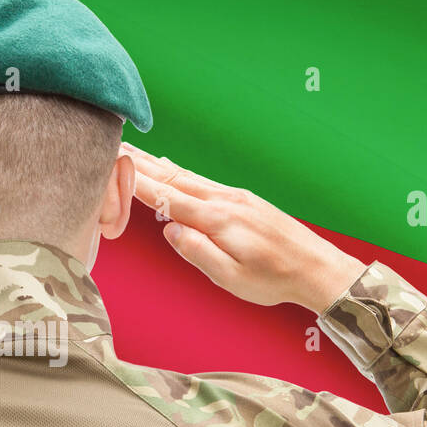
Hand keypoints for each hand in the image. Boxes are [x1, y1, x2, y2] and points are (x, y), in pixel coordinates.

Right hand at [121, 142, 366, 313]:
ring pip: (186, 175)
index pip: (166, 198)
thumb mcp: (230, 278)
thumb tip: (170, 231)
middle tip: (111, 147)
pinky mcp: (243, 200)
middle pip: (172, 178)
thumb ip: (198, 252)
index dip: (136, 183)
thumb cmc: (273, 279)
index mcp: (217, 220)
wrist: (316, 268)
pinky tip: (168, 167)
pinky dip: (178, 171)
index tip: (110, 167)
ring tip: (131, 152)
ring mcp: (235, 197)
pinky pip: (201, 180)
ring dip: (155, 163)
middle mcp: (224, 201)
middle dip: (139, 164)